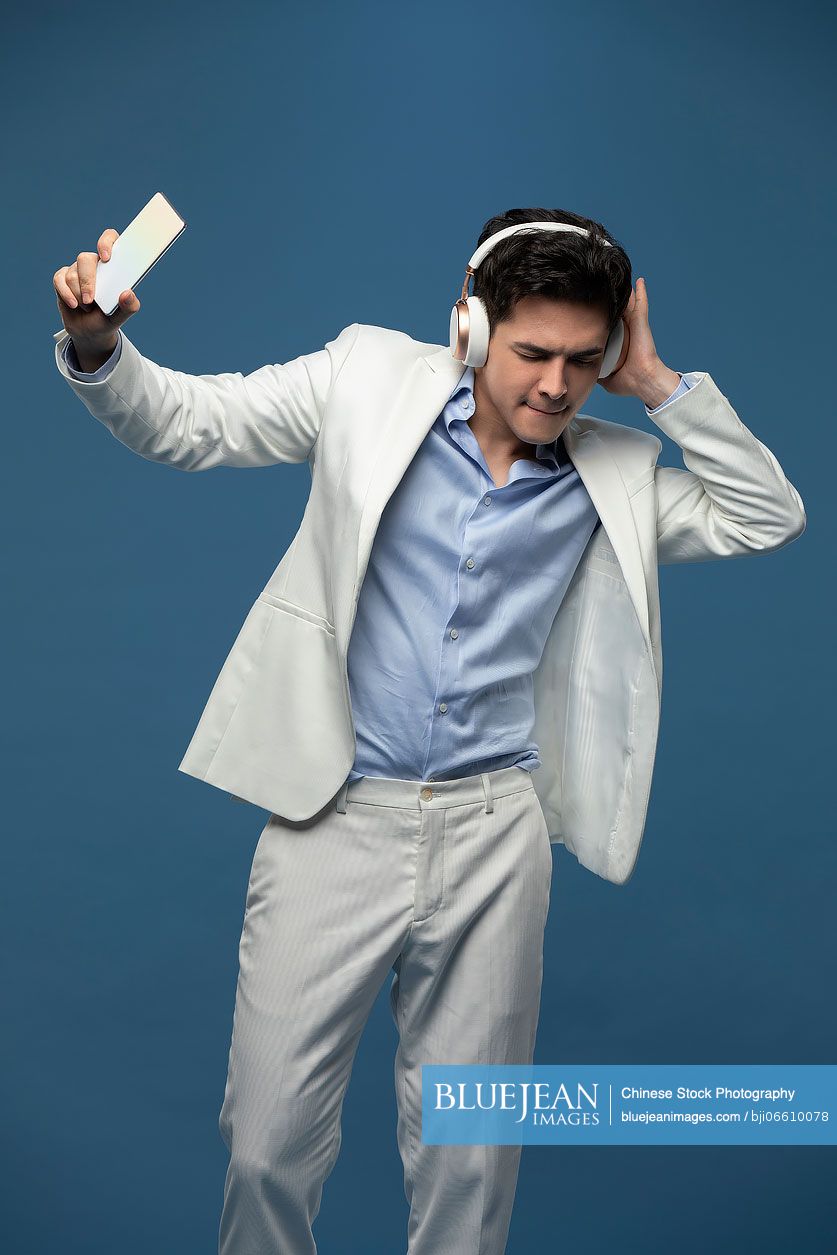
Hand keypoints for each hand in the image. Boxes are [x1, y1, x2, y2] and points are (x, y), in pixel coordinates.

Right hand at [53, 227, 140, 354]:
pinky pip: (59, 280)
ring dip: (79, 294)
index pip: (110, 239)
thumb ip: (128, 307)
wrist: (89, 332)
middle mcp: (94, 264)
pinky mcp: (62, 278)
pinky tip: (73, 304)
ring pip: (72, 274)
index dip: (106, 242)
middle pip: (85, 259)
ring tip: (87, 307)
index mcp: (112, 266)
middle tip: (91, 300)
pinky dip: (65, 294)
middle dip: (87, 281)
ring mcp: (77, 270)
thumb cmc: (106, 319)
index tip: (106, 258)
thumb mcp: (120, 317)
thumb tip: (128, 294)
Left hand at [598, 277, 675, 401]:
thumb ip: (596, 371)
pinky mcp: (642, 324)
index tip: (590, 306)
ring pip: (629, 304)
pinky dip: (641, 293)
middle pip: (619, 311)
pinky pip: (641, 305)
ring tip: (618, 277)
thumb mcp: (606, 377)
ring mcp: (636, 326)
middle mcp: (628, 331)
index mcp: (620, 341)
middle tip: (602, 286)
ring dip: (626, 293)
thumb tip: (584, 372)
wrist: (643, 381)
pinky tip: (640, 281)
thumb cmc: (629, 382)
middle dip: (612, 299)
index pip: (610, 324)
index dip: (602, 315)